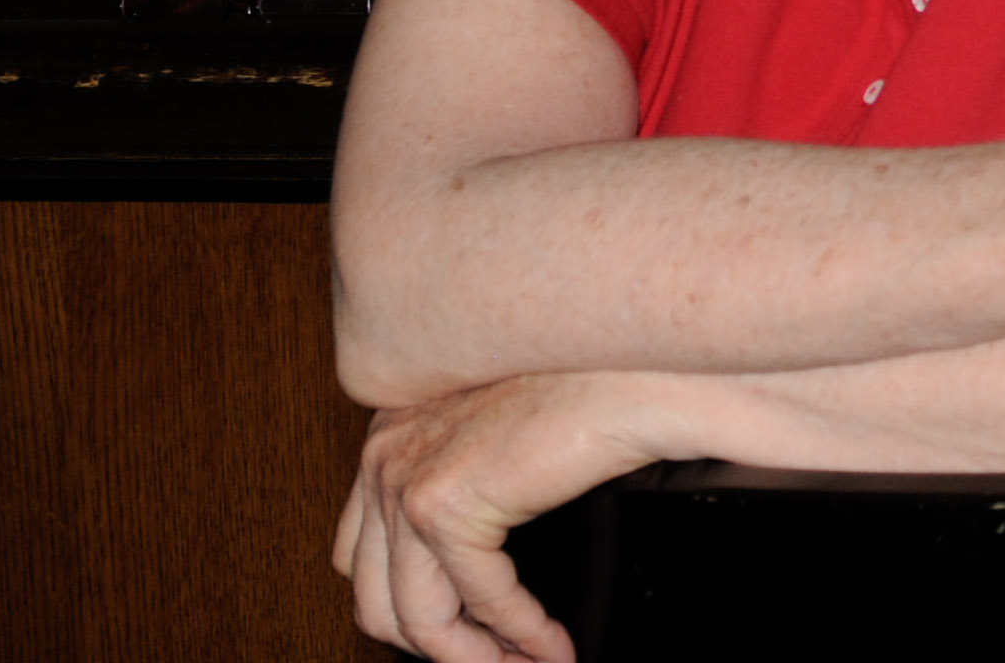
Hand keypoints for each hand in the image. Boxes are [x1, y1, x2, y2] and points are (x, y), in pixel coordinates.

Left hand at [335, 370, 665, 661]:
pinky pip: (475, 602)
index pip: (361, 557)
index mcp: (392, 435)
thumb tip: (465, 582)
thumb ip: (468, 491)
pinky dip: (519, 634)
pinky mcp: (446, 504)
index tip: (473, 638)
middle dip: (442, 647)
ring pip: (413, 618)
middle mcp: (384, 454)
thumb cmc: (597, 390)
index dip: (416, 610)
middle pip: (374, 598)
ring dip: (476, 656)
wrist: (642, 370)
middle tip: (500, 661)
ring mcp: (406, 479)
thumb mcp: (502, 442)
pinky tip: (552, 644)